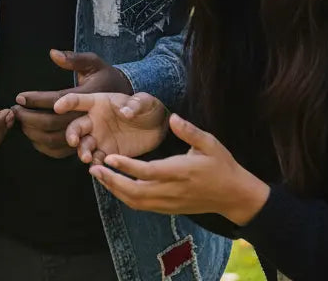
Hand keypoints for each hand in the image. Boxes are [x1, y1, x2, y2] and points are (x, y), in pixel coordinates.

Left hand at [10, 50, 134, 158]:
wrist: (132, 104)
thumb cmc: (107, 79)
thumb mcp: (95, 64)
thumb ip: (75, 59)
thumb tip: (53, 53)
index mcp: (89, 97)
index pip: (56, 99)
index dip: (36, 99)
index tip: (20, 97)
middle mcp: (88, 118)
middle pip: (52, 123)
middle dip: (29, 118)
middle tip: (15, 111)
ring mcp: (89, 135)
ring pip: (55, 140)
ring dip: (34, 134)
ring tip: (21, 123)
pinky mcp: (87, 146)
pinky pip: (62, 152)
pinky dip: (45, 147)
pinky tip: (34, 137)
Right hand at [53, 91, 167, 163]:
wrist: (157, 127)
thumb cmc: (147, 108)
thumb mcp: (144, 101)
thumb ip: (135, 104)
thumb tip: (126, 111)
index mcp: (98, 103)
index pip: (78, 101)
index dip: (66, 103)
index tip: (58, 107)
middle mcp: (94, 120)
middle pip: (75, 126)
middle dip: (71, 133)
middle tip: (74, 141)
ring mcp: (99, 137)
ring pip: (83, 145)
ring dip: (82, 151)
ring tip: (87, 158)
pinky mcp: (107, 152)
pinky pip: (97, 159)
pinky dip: (96, 164)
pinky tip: (99, 167)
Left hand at [88, 113, 270, 225]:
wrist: (234, 196)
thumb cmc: (222, 166)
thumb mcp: (210, 143)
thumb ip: (190, 131)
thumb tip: (172, 117)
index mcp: (180, 172)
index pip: (148, 172)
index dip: (126, 167)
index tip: (109, 158)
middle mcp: (172, 190)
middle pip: (135, 192)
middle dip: (112, 182)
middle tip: (93, 169)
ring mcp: (169, 202)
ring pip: (136, 202)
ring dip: (115, 190)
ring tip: (99, 176)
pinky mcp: (169, 209)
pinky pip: (142, 206)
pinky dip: (125, 197)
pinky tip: (115, 186)